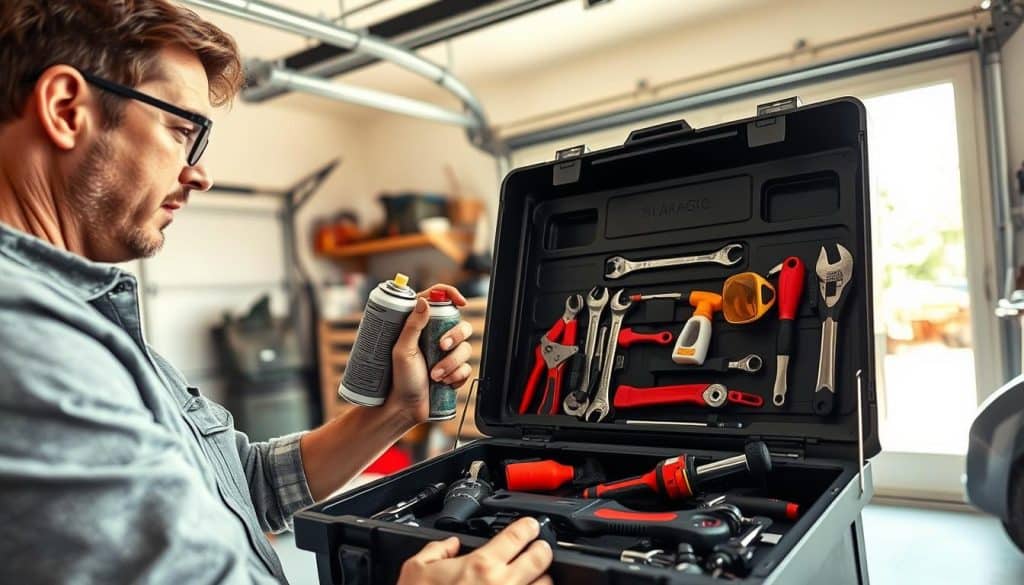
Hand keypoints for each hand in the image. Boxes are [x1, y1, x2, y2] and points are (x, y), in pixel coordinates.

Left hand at [387, 283, 474, 424]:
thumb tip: (423, 302)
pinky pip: (467, 367)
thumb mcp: (402, 350)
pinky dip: (456, 375)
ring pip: (466, 348)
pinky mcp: (454, 370)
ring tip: (435, 376)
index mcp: (421, 326)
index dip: (452, 295)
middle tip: (441, 347)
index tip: (460, 301)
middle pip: (460, 324)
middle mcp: (436, 337)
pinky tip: (444, 383)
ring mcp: (447, 354)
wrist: (405, 407)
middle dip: (455, 337)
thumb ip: (412, 325)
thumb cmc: (398, 379)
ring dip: (451, 363)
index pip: (439, 301)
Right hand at [397, 517, 552, 584]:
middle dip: (542, 550)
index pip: (518, 535)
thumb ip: (436, 550)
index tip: (530, 527)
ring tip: (534, 578)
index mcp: (480, 565)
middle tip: (539, 548)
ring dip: (541, 579)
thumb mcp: (415, 569)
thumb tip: (449, 544)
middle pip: (540, 558)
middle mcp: (502, 584)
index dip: (528, 527)